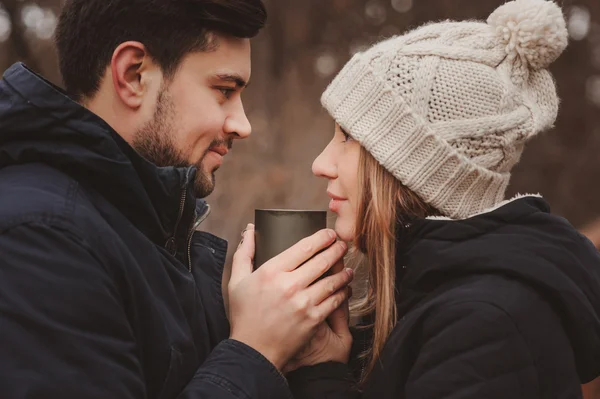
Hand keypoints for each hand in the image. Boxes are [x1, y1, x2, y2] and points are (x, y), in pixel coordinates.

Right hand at [228, 224, 353, 370]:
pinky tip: (345, 288)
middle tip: (344, 245)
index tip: (330, 234)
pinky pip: (335, 301)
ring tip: (348, 267)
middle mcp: (289, 285)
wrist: (254, 351)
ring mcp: (303, 303)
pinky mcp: (313, 319)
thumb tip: (249, 230)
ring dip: (344, 271)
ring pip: (332, 280)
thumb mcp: (237, 281)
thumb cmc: (244, 316)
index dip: (322, 237)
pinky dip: (343, 292)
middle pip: (322, 260)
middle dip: (337, 250)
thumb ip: (244, 253)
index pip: (304, 247)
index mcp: (271, 272)